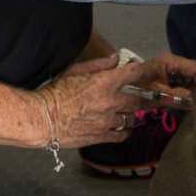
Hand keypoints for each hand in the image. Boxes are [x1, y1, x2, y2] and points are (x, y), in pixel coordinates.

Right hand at [35, 53, 183, 148]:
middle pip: (138, 100)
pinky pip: (122, 135)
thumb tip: (116, 59)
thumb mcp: (75, 71)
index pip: (135, 74)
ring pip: (131, 119)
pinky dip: (124, 130)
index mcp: (104, 83)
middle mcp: (110, 102)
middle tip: (141, 98)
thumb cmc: (56, 92)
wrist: (44, 118)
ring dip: (130, 115)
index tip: (151, 72)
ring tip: (125, 112)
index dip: (146, 71)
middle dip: (141, 99)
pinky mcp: (102, 136)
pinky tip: (121, 127)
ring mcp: (107, 121)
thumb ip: (99, 65)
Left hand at [124, 52, 195, 109]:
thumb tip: (195, 101)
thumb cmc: (136, 87)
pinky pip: (188, 86)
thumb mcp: (157, 92)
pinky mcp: (173, 81)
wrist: (120, 87)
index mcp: (172, 62)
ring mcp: (175, 72)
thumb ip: (176, 96)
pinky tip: (189, 104)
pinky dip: (191, 95)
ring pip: (195, 81)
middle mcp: (176, 64)